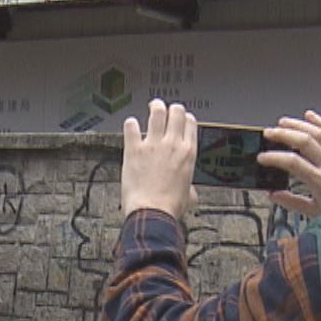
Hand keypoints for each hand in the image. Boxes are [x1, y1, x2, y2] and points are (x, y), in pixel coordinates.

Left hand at [121, 99, 197, 221]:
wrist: (152, 213)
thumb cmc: (170, 207)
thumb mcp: (189, 196)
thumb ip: (189, 186)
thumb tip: (189, 191)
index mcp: (188, 153)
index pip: (190, 123)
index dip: (185, 118)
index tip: (180, 119)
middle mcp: (172, 144)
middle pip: (175, 112)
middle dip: (170, 109)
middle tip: (164, 110)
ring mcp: (153, 144)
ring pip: (157, 112)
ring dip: (154, 107)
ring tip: (151, 107)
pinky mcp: (134, 149)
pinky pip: (131, 126)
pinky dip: (131, 124)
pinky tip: (131, 125)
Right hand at [259, 111, 320, 215]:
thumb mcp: (316, 213)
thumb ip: (292, 202)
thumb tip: (273, 194)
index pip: (293, 163)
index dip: (274, 157)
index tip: (262, 158)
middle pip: (305, 141)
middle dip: (283, 134)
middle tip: (268, 133)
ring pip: (319, 133)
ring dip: (299, 124)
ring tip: (283, 122)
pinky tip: (310, 116)